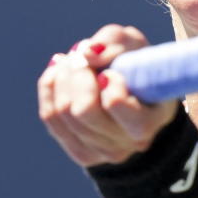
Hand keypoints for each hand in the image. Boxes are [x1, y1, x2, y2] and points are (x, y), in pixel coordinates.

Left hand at [37, 24, 178, 166]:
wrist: (133, 91)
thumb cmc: (136, 66)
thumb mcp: (134, 44)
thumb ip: (114, 45)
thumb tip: (85, 54)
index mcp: (148, 121)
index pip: (114, 102)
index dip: (107, 80)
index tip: (111, 70)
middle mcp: (126, 143)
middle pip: (82, 110)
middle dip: (77, 74)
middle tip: (81, 57)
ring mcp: (102, 152)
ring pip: (62, 111)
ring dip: (62, 77)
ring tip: (73, 61)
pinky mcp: (80, 152)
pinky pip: (50, 116)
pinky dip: (49, 88)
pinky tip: (59, 73)